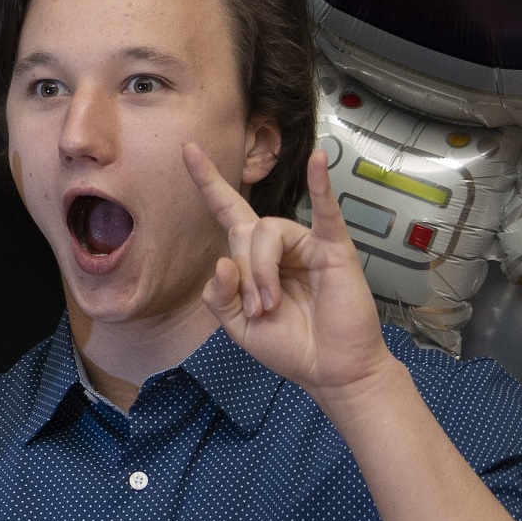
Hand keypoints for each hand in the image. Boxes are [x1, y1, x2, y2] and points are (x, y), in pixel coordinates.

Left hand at [190, 146, 394, 402]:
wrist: (329, 370)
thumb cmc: (290, 346)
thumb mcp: (236, 325)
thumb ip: (219, 295)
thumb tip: (223, 260)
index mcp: (253, 259)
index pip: (227, 211)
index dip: (208, 182)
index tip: (188, 150)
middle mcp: (279, 244)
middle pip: (244, 233)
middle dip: (245, 274)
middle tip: (260, 310)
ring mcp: (307, 243)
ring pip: (269, 232)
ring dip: (264, 271)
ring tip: (273, 304)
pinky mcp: (334, 249)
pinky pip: (326, 211)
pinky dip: (321, 185)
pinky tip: (318, 160)